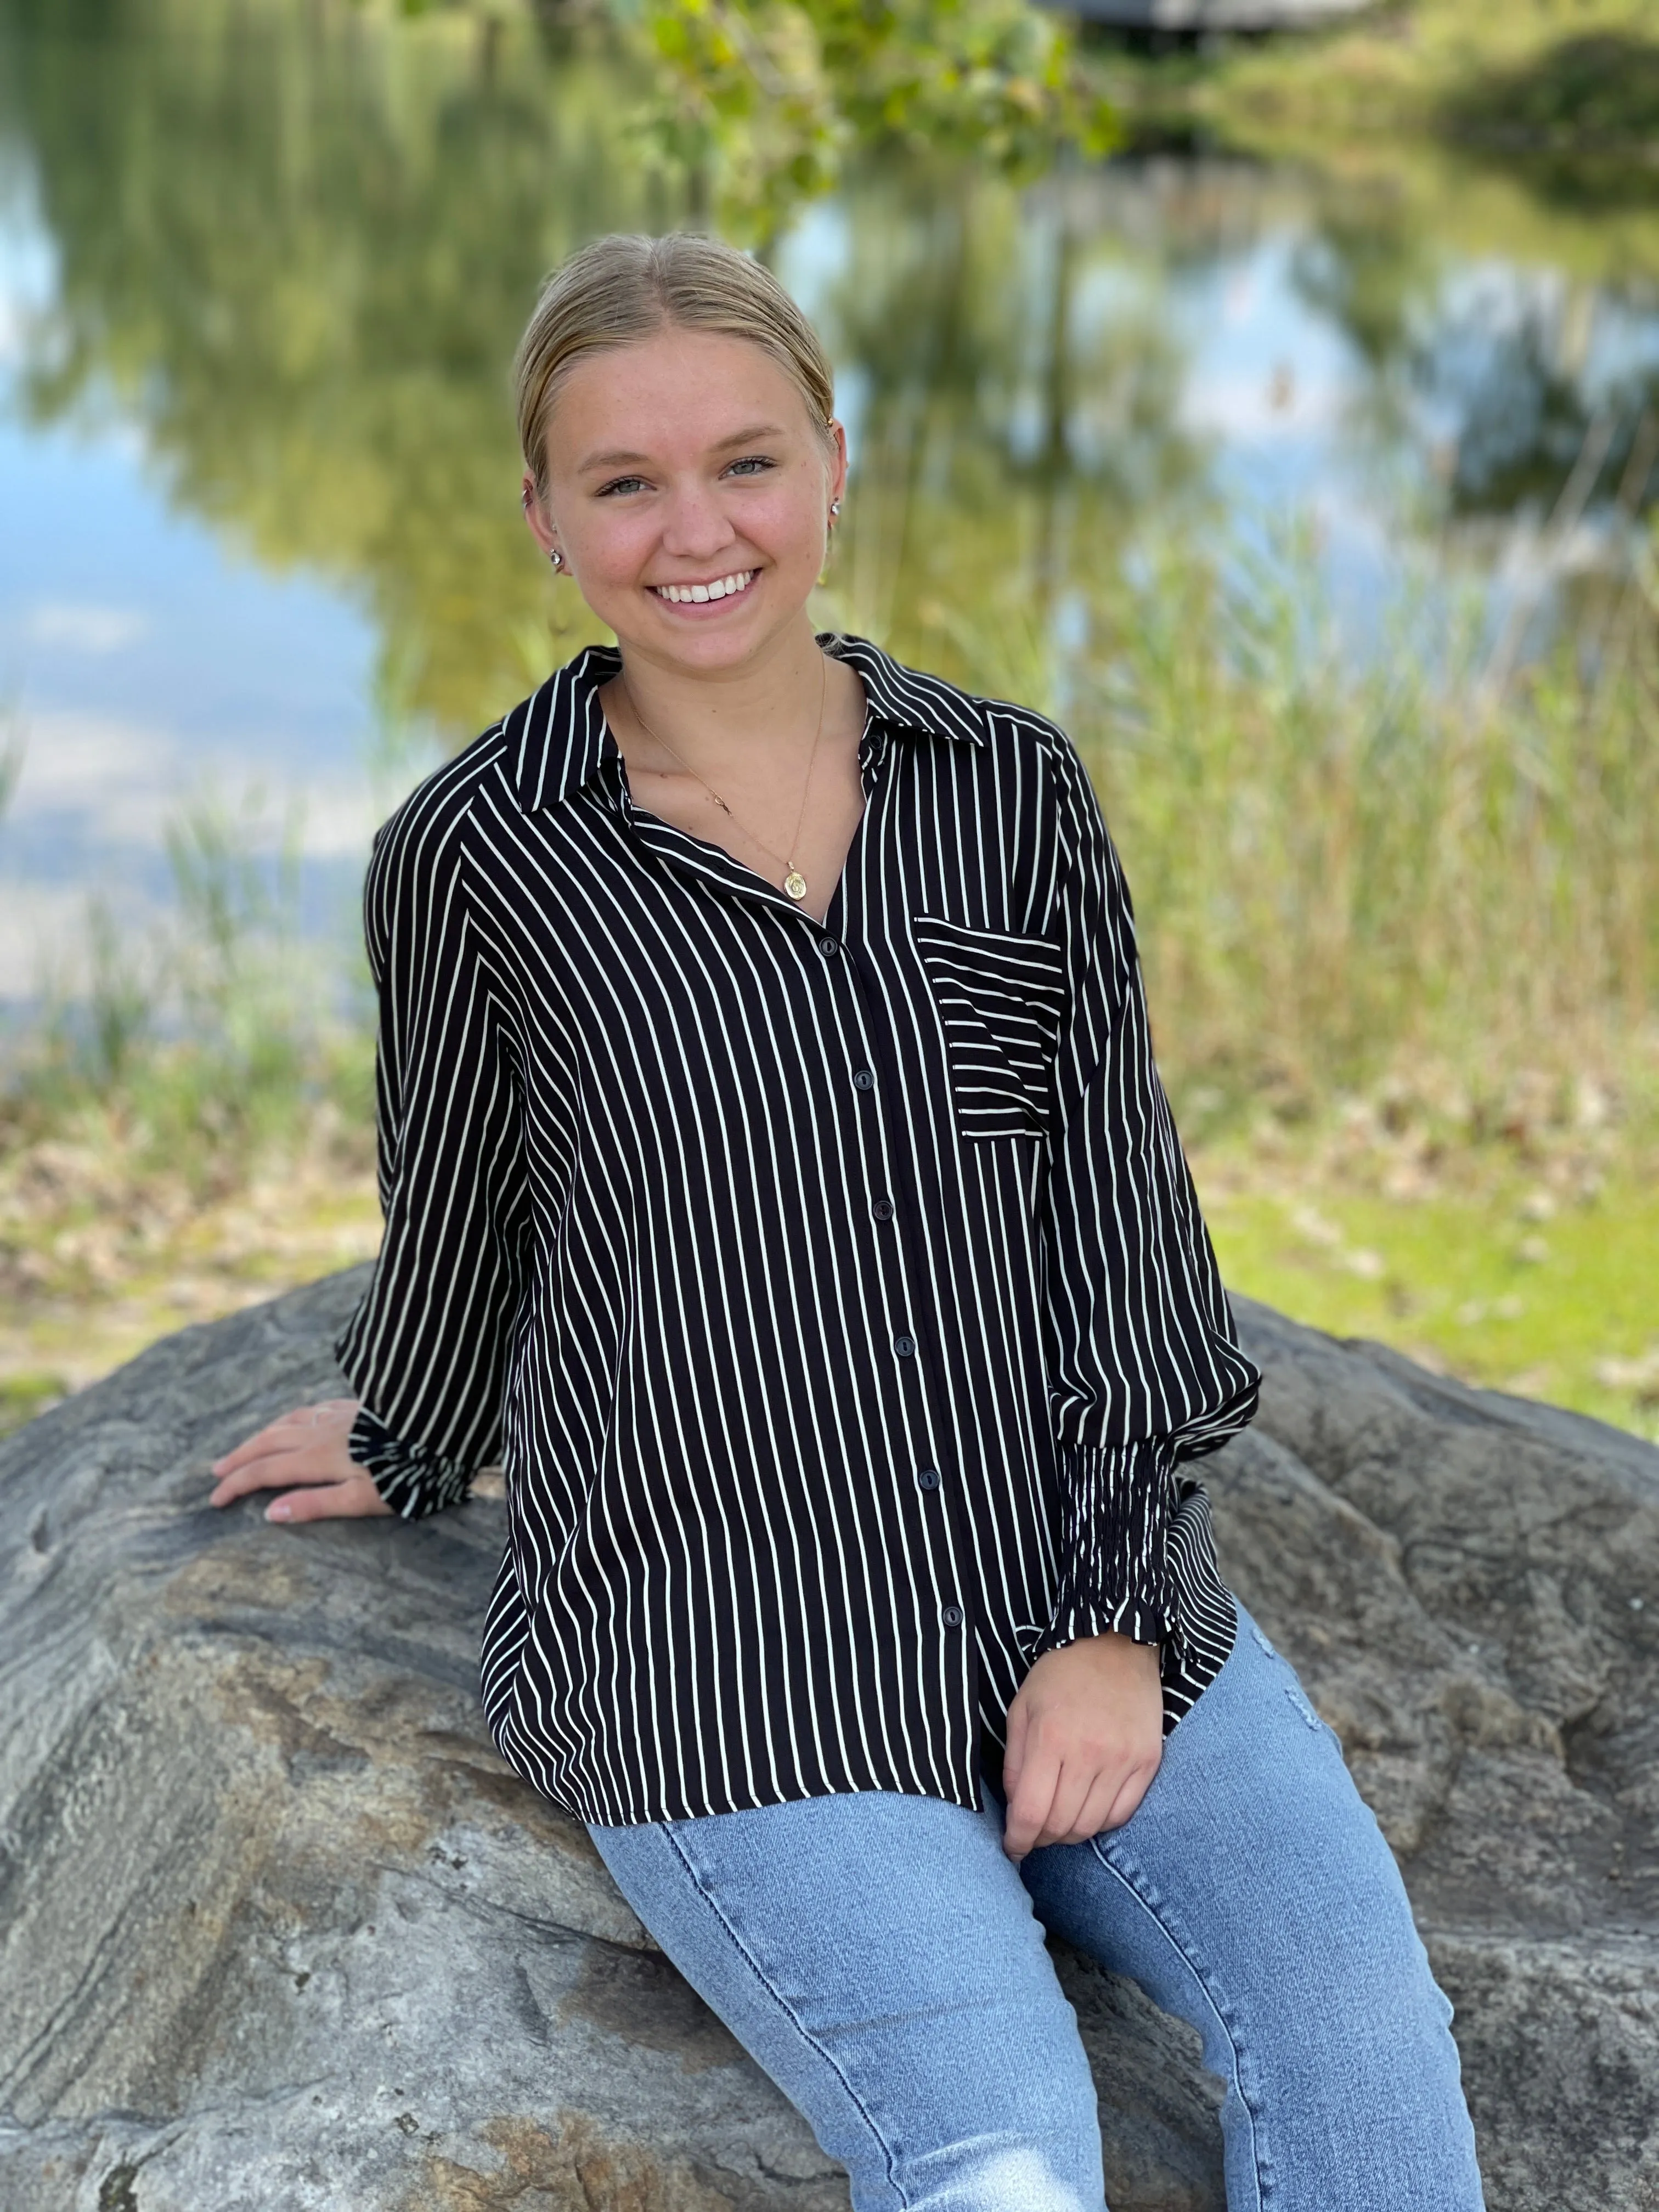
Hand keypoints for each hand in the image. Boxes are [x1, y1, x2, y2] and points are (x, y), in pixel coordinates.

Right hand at [209, 1399, 392, 1523]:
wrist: (440, 1430)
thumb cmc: (407, 1472)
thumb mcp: (363, 1499)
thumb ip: (316, 1504)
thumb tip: (270, 1513)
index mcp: (317, 1457)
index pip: (264, 1472)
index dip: (236, 1485)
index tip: (214, 1499)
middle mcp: (320, 1431)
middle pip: (267, 1443)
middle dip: (239, 1458)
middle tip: (216, 1473)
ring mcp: (336, 1415)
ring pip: (285, 1422)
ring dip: (260, 1437)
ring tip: (245, 1449)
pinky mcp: (354, 1406)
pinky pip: (308, 1409)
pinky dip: (287, 1419)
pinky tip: (292, 1422)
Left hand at [1000, 1631, 1162, 1860]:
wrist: (1116, 1643)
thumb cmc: (1061, 1674)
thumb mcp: (1022, 1707)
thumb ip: (1014, 1761)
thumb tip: (1016, 1809)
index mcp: (1050, 1737)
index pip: (1030, 1812)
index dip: (1017, 1839)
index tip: (1012, 1847)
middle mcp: (1089, 1753)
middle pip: (1062, 1825)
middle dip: (1041, 1839)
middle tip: (1033, 1834)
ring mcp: (1123, 1760)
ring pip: (1092, 1826)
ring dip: (1070, 1834)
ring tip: (1058, 1821)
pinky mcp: (1147, 1762)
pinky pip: (1122, 1814)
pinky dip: (1100, 1822)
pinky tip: (1087, 1809)